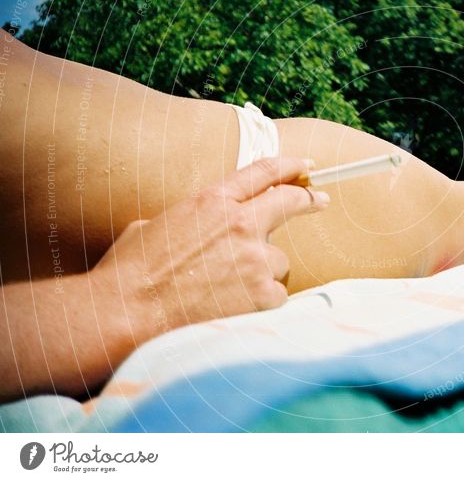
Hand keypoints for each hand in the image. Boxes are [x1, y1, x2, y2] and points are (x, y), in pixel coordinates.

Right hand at [91, 157, 328, 341]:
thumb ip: (189, 220)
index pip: (262, 172)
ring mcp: (254, 259)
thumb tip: (198, 227)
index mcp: (211, 201)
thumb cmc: (129, 275)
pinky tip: (233, 311)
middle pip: (290, 201)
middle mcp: (240, 224)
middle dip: (308, 199)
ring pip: (280, 261)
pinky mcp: (262, 294)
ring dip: (263, 273)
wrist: (125, 316)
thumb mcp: (154, 227)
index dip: (288, 165)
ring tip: (227, 292)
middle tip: (319, 200)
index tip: (304, 165)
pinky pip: (276, 295)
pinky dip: (261, 304)